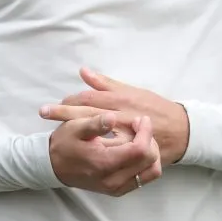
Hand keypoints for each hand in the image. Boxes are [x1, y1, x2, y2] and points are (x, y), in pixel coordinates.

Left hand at [41, 68, 189, 165]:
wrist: (178, 129)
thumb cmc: (153, 106)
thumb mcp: (131, 91)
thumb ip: (106, 83)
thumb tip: (83, 71)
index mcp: (119, 99)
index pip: (88, 97)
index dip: (70, 99)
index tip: (56, 103)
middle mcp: (119, 114)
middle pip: (86, 112)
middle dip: (63, 113)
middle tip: (43, 112)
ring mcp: (122, 133)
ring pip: (94, 131)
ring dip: (74, 130)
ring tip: (54, 134)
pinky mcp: (127, 148)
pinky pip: (107, 148)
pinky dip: (93, 146)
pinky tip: (80, 148)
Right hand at [48, 111, 161, 196]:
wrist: (52, 166)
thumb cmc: (64, 144)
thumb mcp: (75, 127)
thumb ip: (95, 123)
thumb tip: (112, 117)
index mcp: (105, 163)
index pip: (140, 150)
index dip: (145, 132)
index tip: (140, 119)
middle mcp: (114, 180)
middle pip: (150, 161)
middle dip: (150, 139)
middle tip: (139, 125)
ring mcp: (117, 188)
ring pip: (151, 172)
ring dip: (151, 152)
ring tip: (139, 137)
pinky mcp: (118, 190)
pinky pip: (144, 178)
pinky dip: (146, 162)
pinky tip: (134, 148)